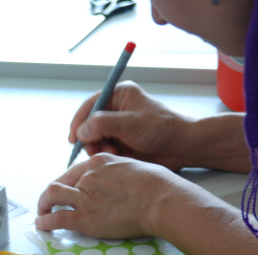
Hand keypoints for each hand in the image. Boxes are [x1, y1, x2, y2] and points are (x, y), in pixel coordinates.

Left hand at [35, 153, 179, 237]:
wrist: (161, 200)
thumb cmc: (157, 185)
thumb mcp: (132, 166)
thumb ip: (116, 173)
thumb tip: (115, 182)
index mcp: (99, 162)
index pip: (74, 171)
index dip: (67, 183)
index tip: (65, 191)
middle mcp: (87, 177)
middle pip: (60, 183)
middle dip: (50, 194)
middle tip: (48, 203)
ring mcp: (85, 197)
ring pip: (52, 195)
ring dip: (43, 205)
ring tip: (42, 214)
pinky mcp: (86, 217)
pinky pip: (57, 218)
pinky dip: (46, 221)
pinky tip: (42, 225)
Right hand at [69, 81, 194, 171]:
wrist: (183, 147)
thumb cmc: (163, 129)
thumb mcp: (130, 123)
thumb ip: (102, 124)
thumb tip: (81, 131)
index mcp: (119, 95)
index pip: (90, 106)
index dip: (79, 122)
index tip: (73, 139)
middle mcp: (117, 109)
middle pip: (90, 125)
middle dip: (91, 139)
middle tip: (96, 150)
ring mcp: (120, 127)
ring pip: (96, 139)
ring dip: (101, 148)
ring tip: (115, 153)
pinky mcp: (123, 141)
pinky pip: (106, 149)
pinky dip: (109, 154)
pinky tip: (120, 156)